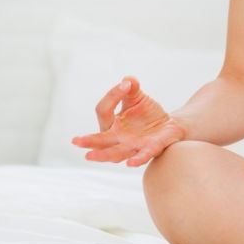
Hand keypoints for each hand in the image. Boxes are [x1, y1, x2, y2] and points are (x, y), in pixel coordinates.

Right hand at [71, 76, 186, 166]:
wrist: (167, 126)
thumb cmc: (146, 114)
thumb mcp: (137, 98)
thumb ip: (132, 88)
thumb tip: (128, 80)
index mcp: (112, 124)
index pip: (104, 111)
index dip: (112, 96)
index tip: (126, 85)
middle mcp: (118, 138)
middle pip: (101, 140)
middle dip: (88, 141)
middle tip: (75, 141)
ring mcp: (132, 146)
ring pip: (116, 153)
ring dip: (103, 155)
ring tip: (89, 156)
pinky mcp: (150, 149)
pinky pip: (142, 156)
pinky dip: (137, 160)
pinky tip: (130, 164)